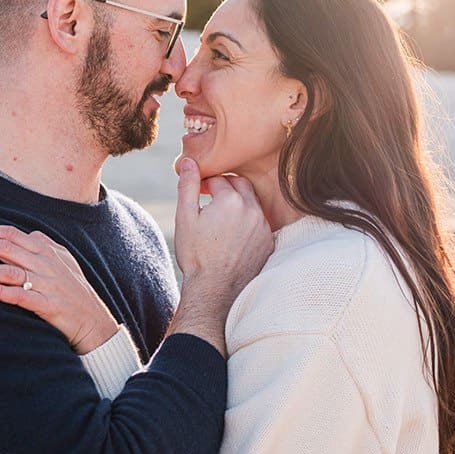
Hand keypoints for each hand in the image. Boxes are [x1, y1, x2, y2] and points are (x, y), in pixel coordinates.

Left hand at [0, 227, 120, 354]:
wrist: (94, 321)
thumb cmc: (75, 291)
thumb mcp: (64, 261)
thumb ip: (45, 245)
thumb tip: (25, 234)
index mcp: (46, 249)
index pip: (11, 233)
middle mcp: (46, 262)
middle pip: (5, 247)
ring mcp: (47, 283)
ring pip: (9, 270)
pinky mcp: (48, 304)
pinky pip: (19, 295)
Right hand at [168, 159, 274, 352]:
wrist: (215, 292)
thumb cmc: (196, 255)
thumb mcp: (185, 218)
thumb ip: (188, 186)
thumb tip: (188, 161)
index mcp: (231, 200)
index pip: (220, 179)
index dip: (207, 184)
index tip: (199, 193)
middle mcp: (253, 210)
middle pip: (241, 186)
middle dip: (226, 188)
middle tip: (210, 200)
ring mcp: (263, 227)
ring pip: (252, 204)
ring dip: (238, 205)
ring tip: (221, 219)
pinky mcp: (269, 243)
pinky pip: (260, 223)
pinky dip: (248, 222)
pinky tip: (234, 236)